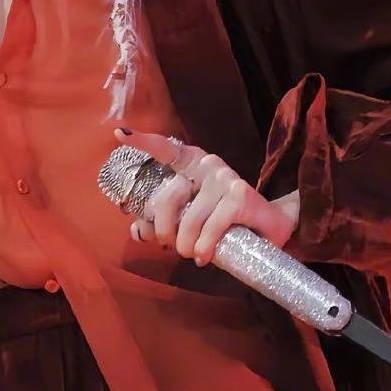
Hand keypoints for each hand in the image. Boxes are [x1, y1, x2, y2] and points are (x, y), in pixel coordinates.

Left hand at [115, 129, 300, 263]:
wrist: (270, 227)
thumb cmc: (225, 222)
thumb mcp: (192, 220)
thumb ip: (164, 222)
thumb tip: (137, 230)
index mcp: (193, 164)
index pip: (165, 149)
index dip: (143, 142)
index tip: (120, 134)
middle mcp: (207, 165)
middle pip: (168, 197)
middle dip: (164, 229)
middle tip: (172, 246)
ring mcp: (224, 178)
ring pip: (190, 219)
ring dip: (187, 245)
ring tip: (192, 254)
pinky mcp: (240, 195)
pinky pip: (212, 227)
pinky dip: (205, 246)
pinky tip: (204, 255)